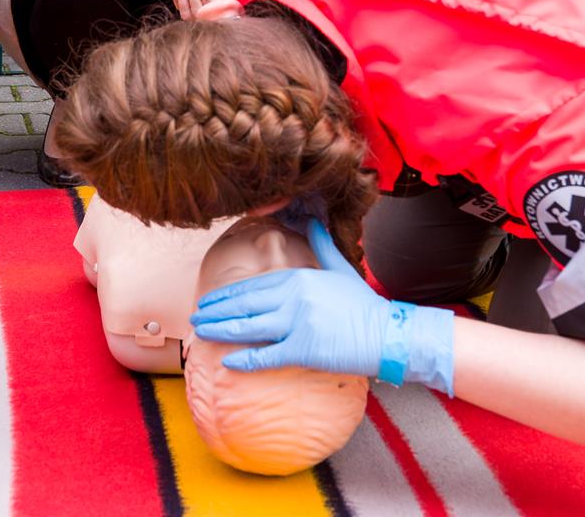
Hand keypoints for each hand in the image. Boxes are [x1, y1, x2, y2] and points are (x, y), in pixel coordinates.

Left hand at [191, 219, 454, 391]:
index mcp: (299, 277)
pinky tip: (227, 362)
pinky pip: (267, 355)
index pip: (254, 285)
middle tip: (195, 317)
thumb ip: (321, 245)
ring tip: (201, 334)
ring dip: (221, 331)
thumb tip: (312, 220)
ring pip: (249, 327)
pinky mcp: (305, 349)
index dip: (228, 294)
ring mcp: (298, 323)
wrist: (389, 333)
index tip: (209, 299)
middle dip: (216, 311)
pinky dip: (246, 359)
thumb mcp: (341, 268)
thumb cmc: (364, 305)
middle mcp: (294, 297)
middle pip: (245, 305)